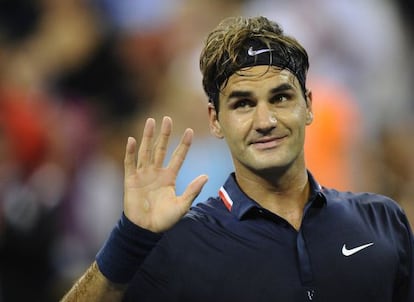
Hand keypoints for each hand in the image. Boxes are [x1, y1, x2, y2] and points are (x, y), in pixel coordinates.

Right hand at [123, 116, 207, 232]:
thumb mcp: (182, 205)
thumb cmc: (165, 220)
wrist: (146, 229)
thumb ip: (192, 190)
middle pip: (161, 149)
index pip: (178, 156)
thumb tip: (206, 176)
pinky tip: (132, 139)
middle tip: (167, 119)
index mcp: (169, 177)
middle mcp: (156, 172)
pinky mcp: (131, 180)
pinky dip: (130, 152)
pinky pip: (130, 163)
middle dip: (164, 134)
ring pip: (146, 151)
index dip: (183, 144)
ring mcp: (143, 175)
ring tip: (150, 121)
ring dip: (148, 137)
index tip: (190, 130)